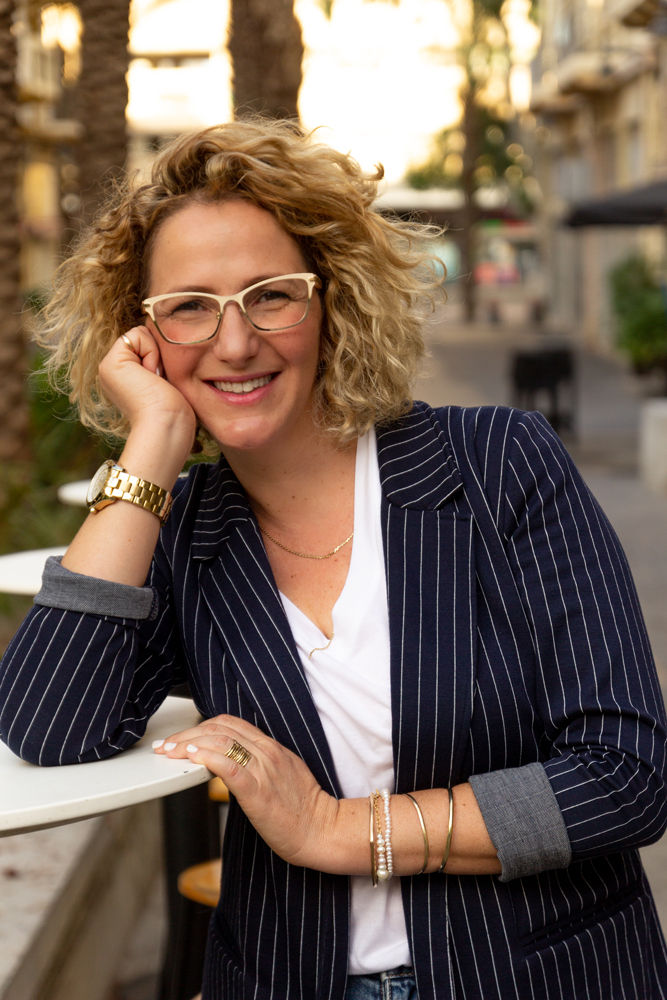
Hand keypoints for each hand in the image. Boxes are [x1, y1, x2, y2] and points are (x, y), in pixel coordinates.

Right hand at [98, 326, 196, 448]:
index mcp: (125, 377)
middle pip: (145, 337)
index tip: (161, 384)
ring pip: (142, 334)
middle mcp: (113, 371)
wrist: (166, 425)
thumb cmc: (174, 412)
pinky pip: (138, 334)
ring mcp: (109, 367)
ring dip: (156, 355)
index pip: (148, 344)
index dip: (162, 357)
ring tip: (155, 382)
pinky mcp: (111, 363)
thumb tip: (163, 339)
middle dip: (159, 355)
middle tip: (159, 383)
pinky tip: (151, 376)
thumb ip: (159, 361)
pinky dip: (152, 352)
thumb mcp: (167, 381)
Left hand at [153, 715, 338, 869]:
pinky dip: (207, 758)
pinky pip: (229, 766)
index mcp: (271, 747)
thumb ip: (259, 763)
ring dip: (188, 744)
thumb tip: (230, 762)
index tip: (181, 738)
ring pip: (220, 742)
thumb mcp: (282, 773)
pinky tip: (192, 759)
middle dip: (186, 734)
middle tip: (165, 746)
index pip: (229, 723)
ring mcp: (263, 769)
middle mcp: (266, 752)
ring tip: (169, 753)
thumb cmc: (302, 809)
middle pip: (219, 729)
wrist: (321, 830)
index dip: (200, 726)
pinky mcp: (258, 791)